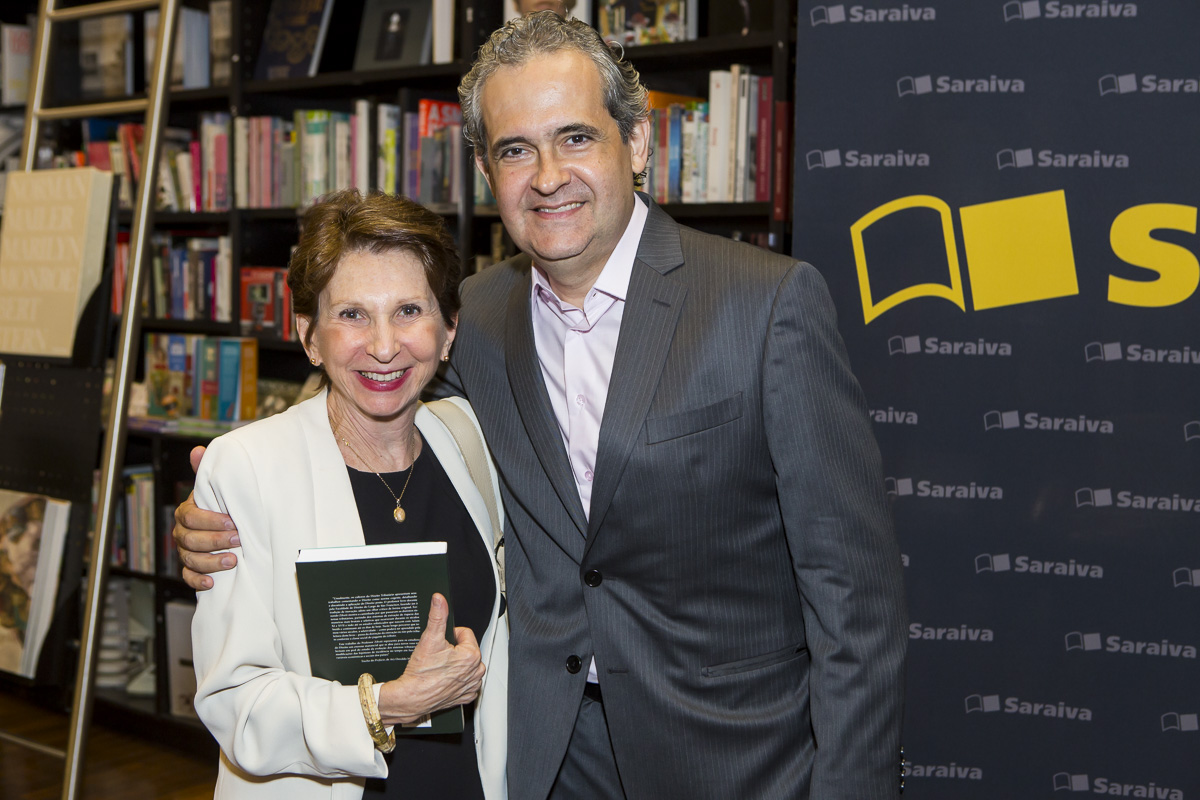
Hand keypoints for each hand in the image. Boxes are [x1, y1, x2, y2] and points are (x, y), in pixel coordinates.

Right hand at [175, 445, 239, 590]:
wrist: (222, 524)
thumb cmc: (219, 505)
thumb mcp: (214, 488)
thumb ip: (206, 472)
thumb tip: (198, 450)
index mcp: (187, 512)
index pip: (191, 517)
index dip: (211, 520)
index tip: (232, 521)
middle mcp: (183, 533)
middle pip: (190, 540)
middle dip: (215, 540)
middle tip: (237, 539)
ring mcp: (185, 551)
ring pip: (190, 559)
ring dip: (211, 562)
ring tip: (233, 561)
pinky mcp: (191, 568)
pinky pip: (188, 577)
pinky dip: (198, 581)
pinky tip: (212, 583)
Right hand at [378, 594, 484, 724]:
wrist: (412, 697)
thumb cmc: (421, 674)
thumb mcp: (429, 638)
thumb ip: (437, 615)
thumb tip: (439, 600)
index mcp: (471, 655)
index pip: (464, 633)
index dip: (450, 635)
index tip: (440, 643)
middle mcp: (476, 671)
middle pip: (467, 649)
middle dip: (454, 650)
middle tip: (438, 656)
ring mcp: (471, 685)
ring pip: (467, 666)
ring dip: (457, 664)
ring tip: (440, 667)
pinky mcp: (465, 696)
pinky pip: (466, 683)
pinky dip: (458, 680)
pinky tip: (445, 679)